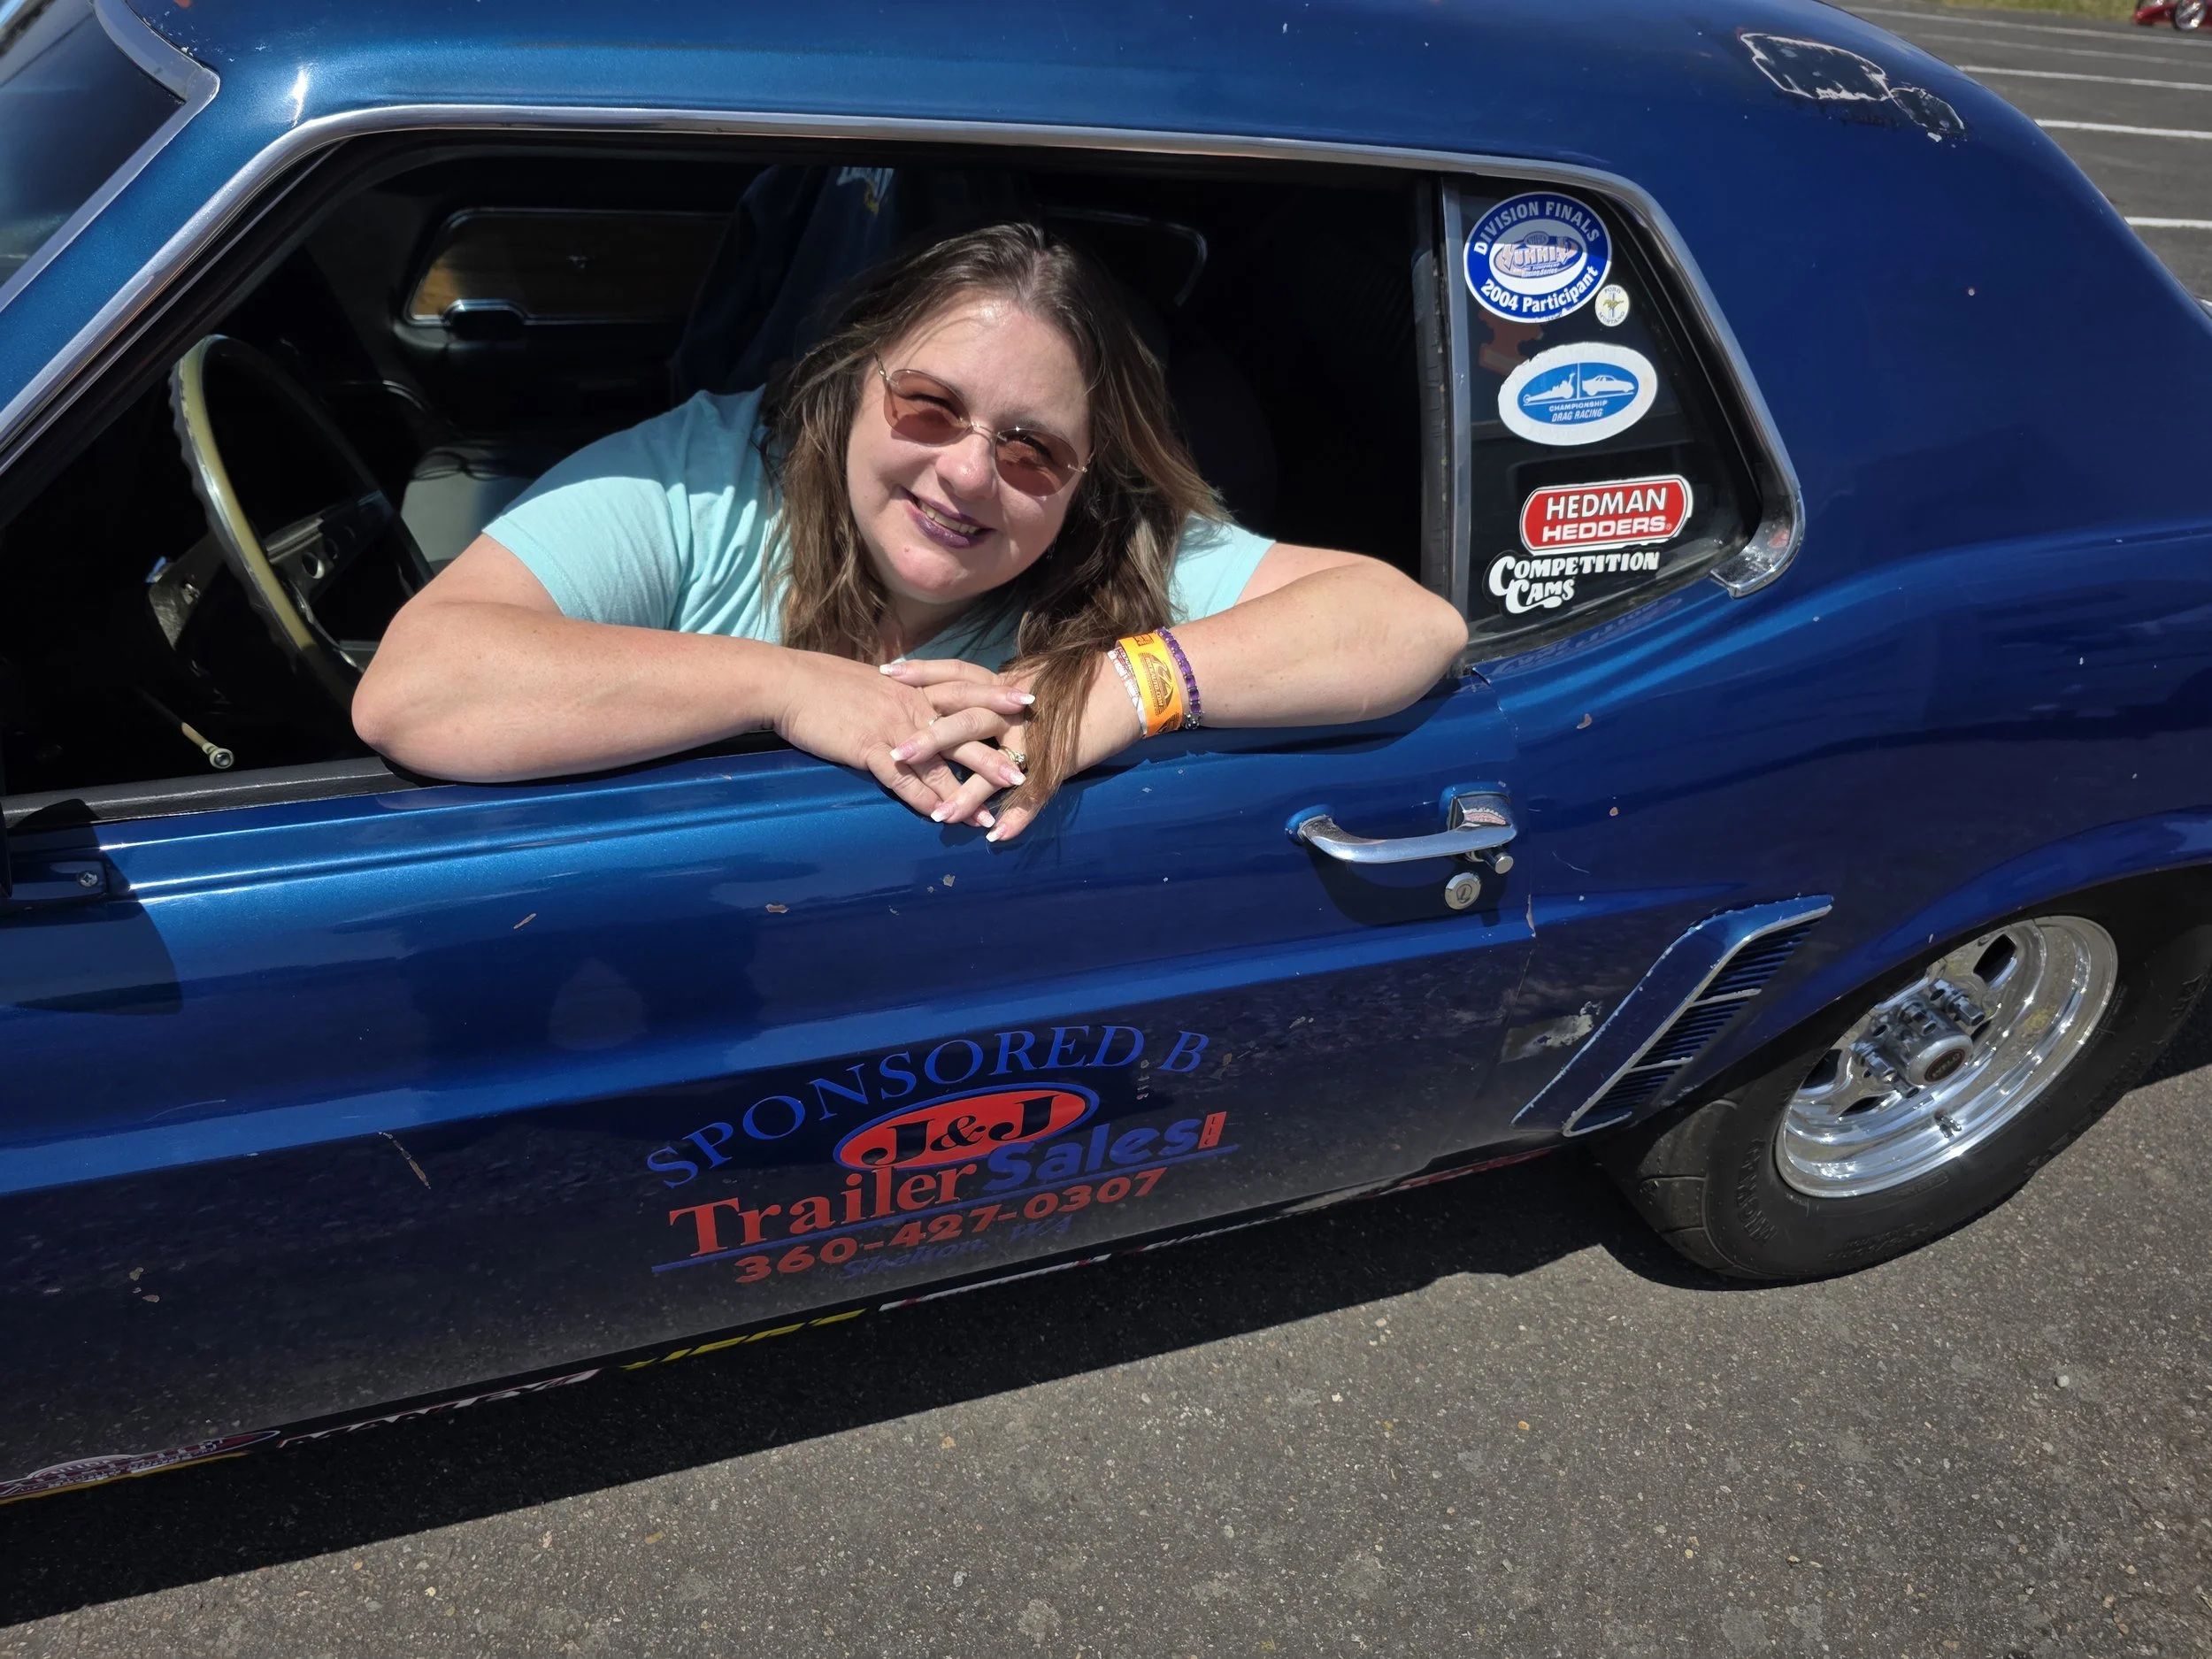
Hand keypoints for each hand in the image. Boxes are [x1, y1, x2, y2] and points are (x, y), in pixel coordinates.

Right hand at [771, 651, 1034, 824]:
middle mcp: (911, 706)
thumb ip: (898, 693)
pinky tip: (940, 818)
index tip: (1028, 702)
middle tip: (1026, 772)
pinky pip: (903, 780)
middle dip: (996, 754)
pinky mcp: (869, 748)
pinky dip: (924, 801)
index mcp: (913, 688)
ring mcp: (893, 729)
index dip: (996, 695)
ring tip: (990, 815)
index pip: (965, 689)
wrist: (786, 683)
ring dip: (967, 791)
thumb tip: (912, 700)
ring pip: (940, 763)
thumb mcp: (870, 683)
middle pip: (964, 730)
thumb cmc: (823, 683)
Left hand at [882, 654, 1139, 841]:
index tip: (887, 672)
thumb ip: (1004, 686)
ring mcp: (1037, 735)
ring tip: (937, 816)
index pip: (957, 674)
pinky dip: (1018, 816)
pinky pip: (1036, 793)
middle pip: (965, 720)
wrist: (1134, 685)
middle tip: (894, 754)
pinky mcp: (1059, 761)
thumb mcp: (1038, 677)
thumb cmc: (1086, 679)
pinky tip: (997, 837)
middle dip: (928, 738)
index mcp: (1006, 684)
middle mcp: (1016, 708)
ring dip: (965, 792)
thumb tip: (977, 690)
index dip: (923, 674)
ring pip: (993, 762)